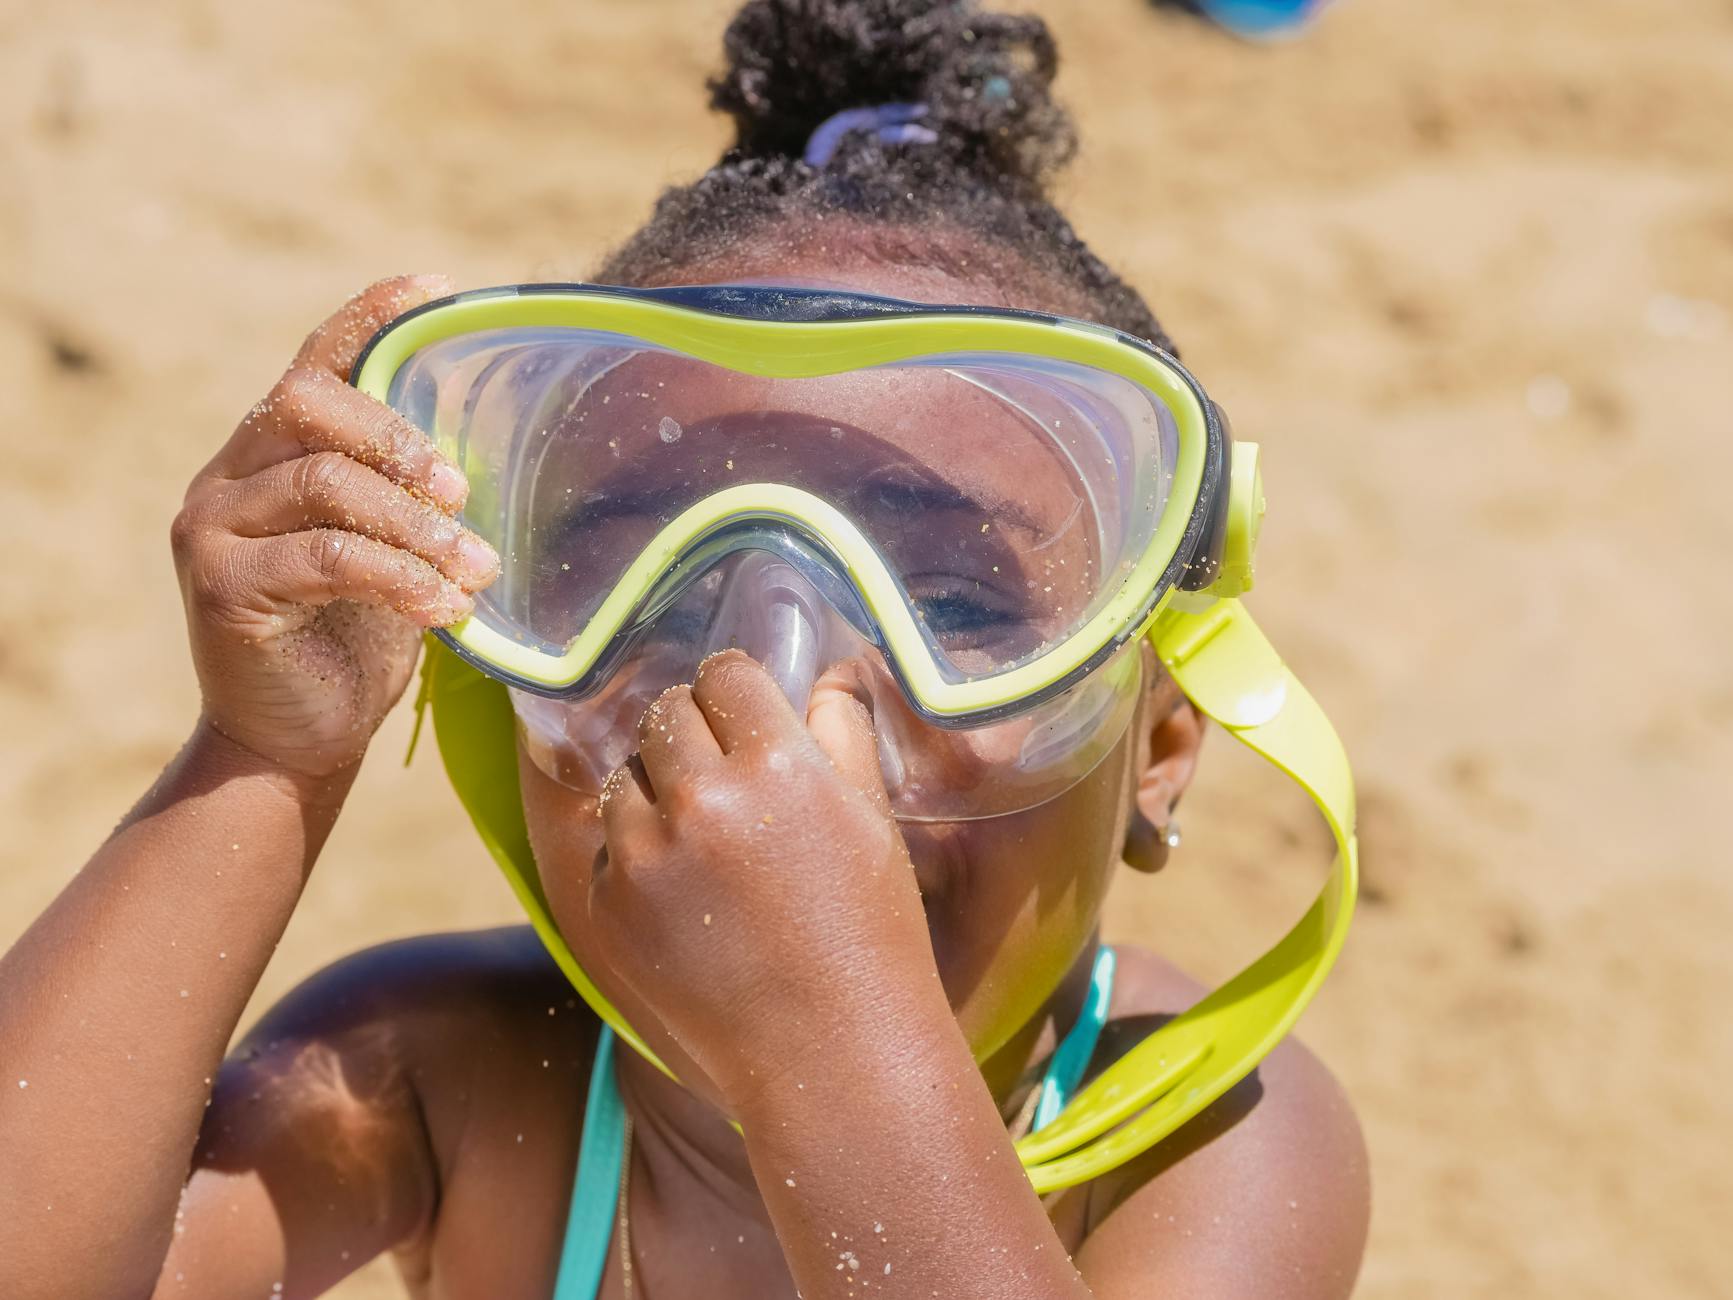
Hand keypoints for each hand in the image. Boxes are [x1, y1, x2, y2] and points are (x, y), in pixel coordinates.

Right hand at [170, 276, 497, 777]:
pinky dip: (400, 578)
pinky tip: (448, 610)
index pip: (314, 361)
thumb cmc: (355, 644)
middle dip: (398, 436)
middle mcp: (229, 475)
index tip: (435, 288)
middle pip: (307, 402)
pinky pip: (326, 559)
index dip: (369, 316)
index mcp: (271, 453)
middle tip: (462, 492)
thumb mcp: (392, 556)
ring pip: (324, 484)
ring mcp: (213, 527)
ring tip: (476, 568)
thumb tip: (495, 458)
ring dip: (416, 524)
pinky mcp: (221, 587)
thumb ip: (409, 501)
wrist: (294, 741)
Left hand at [592, 651, 938, 1105]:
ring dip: (656, 788)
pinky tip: (684, 891)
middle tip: (722, 772)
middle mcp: (703, 799)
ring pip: (626, 774)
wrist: (829, 1054)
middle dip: (693, 731)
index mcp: (777, 767)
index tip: (742, 712)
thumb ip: (839, 736)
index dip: (736, 690)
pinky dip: (637, 852)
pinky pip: (609, 843)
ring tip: (700, 834)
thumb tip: (819, 681)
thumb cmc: (869, 936)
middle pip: (666, 713)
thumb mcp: (871, 821)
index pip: (724, 674)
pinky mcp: (610, 906)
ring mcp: (646, 856)